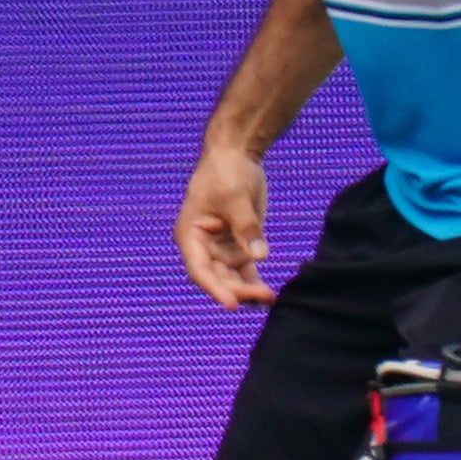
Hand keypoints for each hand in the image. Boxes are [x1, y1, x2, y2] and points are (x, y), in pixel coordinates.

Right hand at [176, 143, 275, 307]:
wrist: (236, 155)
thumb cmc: (226, 172)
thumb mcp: (236, 198)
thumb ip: (247, 228)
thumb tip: (260, 256)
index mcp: (190, 234)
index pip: (199, 269)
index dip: (214, 288)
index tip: (232, 304)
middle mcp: (202, 247)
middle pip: (217, 277)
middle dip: (238, 289)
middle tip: (264, 295)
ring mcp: (220, 248)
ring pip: (232, 278)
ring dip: (249, 289)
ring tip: (270, 298)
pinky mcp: (238, 246)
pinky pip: (245, 271)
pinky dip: (255, 282)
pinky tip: (269, 295)